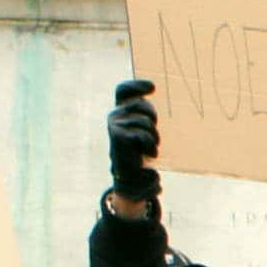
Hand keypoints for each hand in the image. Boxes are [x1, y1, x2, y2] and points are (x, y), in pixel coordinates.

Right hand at [107, 78, 160, 206]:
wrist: (130, 180)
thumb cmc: (139, 154)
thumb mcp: (143, 131)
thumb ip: (143, 112)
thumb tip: (149, 90)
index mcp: (120, 112)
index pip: (123, 91)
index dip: (136, 86)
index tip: (152, 88)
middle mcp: (114, 116)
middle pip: (142, 104)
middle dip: (152, 118)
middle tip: (151, 137)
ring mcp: (114, 126)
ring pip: (145, 121)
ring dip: (153, 136)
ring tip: (149, 149)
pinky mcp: (117, 137)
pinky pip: (142, 134)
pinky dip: (150, 145)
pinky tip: (149, 154)